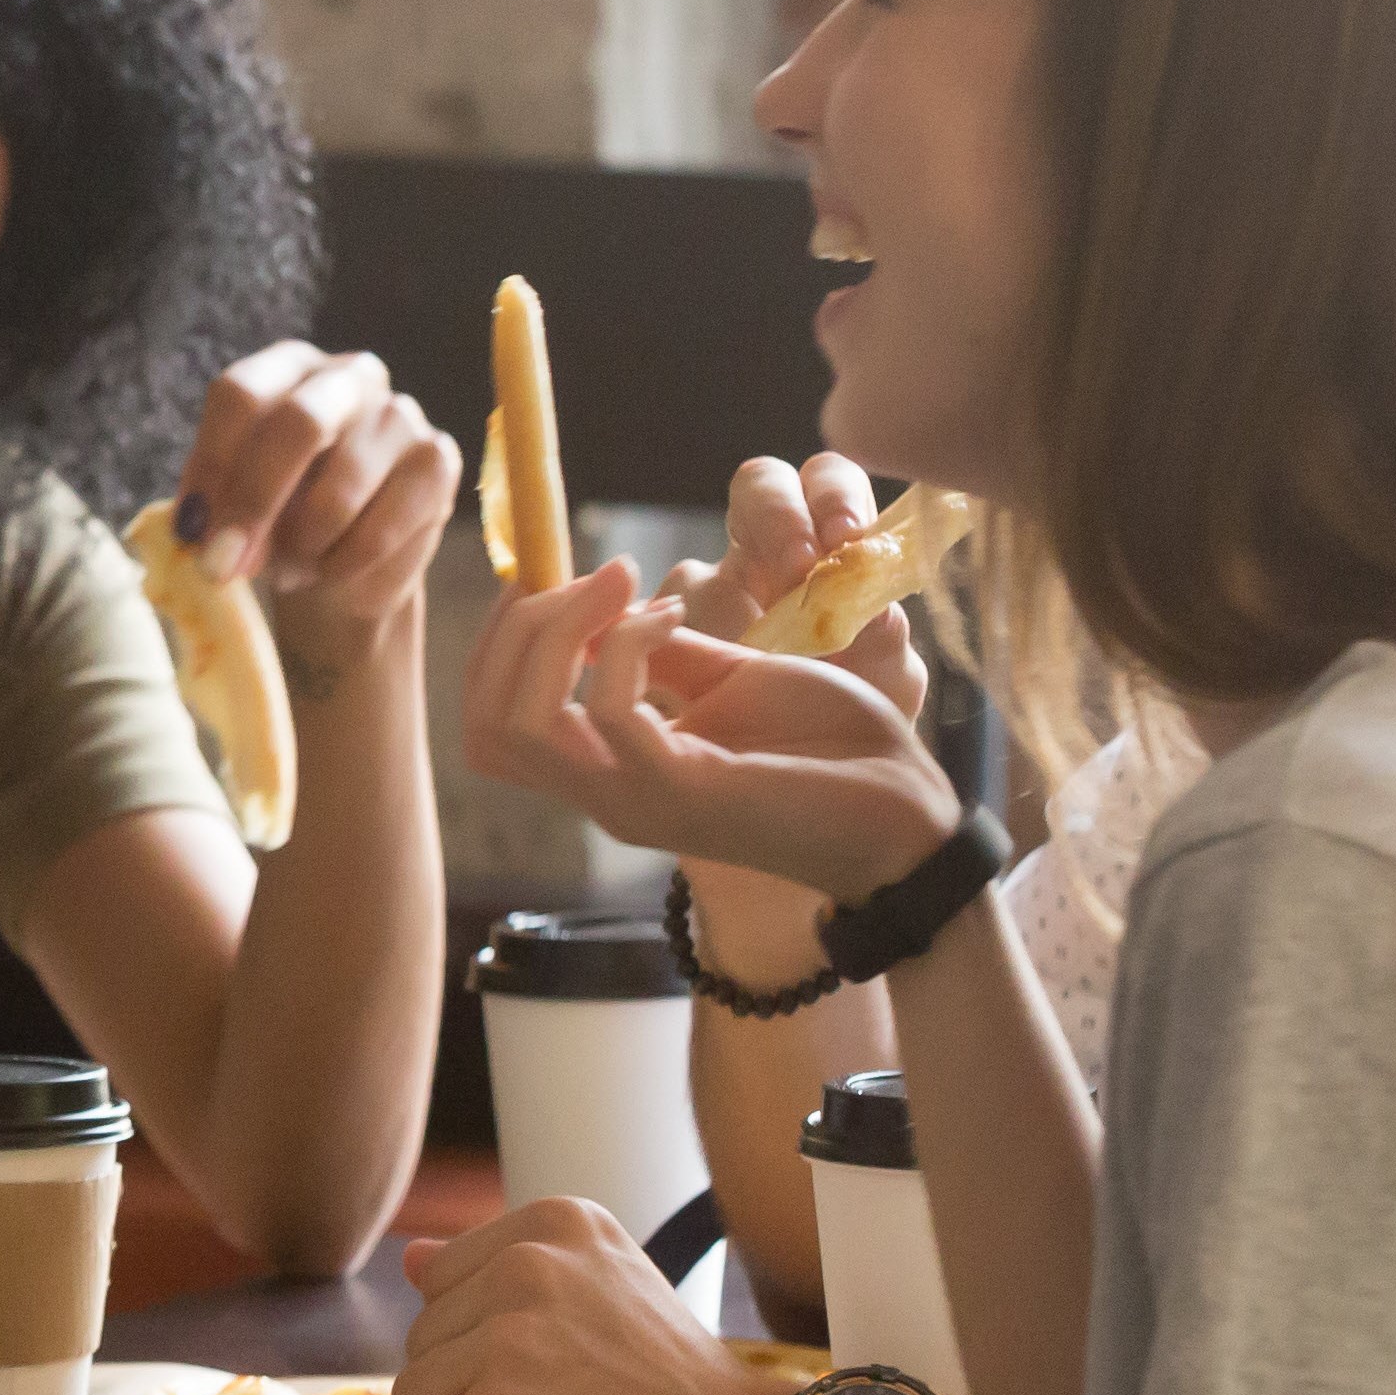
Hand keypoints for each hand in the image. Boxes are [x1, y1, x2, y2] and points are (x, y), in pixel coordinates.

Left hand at [170, 343, 461, 678]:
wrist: (347, 562)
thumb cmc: (280, 518)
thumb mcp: (234, 505)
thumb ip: (217, 512)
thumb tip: (207, 542)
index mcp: (286, 369)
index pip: (241, 394)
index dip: (213, 466)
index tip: (193, 533)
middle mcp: (348, 376)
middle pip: (299, 423)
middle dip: (256, 502)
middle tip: (225, 567)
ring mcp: (401, 415)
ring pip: (340, 493)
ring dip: (302, 550)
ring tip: (291, 571)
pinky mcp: (438, 462)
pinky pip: (381, 531)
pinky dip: (345, 568)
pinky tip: (333, 572)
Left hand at [386, 1199, 804, 1394]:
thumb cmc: (678, 1393)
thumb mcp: (598, 1297)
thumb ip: (498, 1274)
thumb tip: (410, 1257)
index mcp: (553, 1222)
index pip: (441, 1283)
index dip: (488, 1343)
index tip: (568, 1362)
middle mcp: (525, 1263)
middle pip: (422, 1341)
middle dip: (476, 1389)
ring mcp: (507, 1337)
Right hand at [461, 561, 961, 904]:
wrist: (909, 818)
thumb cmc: (833, 750)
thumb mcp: (734, 680)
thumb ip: (663, 655)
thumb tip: (605, 612)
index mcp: (611, 770)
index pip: (491, 723)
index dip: (502, 641)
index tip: (559, 576)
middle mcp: (605, 793)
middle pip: (485, 721)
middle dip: (517, 628)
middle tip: (592, 576)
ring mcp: (634, 798)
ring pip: (521, 719)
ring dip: (559, 629)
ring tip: (625, 583)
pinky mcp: (681, 791)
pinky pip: (608, 709)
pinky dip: (629, 642)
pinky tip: (678, 616)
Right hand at [663, 452, 927, 719]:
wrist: (812, 790)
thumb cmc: (852, 723)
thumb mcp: (884, 689)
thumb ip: (886, 647)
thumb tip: (875, 613)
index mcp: (824, 547)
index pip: (822, 481)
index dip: (830, 495)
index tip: (846, 539)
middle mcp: (757, 557)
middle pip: (756, 488)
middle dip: (777, 518)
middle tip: (799, 571)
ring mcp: (697, 599)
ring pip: (693, 576)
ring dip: (722, 616)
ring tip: (746, 671)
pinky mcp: (646, 646)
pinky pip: (642, 635)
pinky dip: (662, 656)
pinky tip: (692, 703)